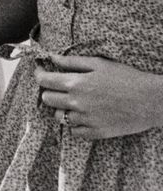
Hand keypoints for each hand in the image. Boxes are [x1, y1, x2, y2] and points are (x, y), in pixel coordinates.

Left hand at [37, 54, 162, 140]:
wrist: (152, 101)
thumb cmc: (127, 78)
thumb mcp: (99, 64)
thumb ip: (72, 62)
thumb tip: (52, 57)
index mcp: (77, 83)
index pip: (44, 80)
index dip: (38, 74)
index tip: (40, 70)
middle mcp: (78, 102)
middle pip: (47, 99)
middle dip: (49, 91)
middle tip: (58, 87)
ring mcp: (87, 119)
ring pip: (58, 117)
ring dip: (61, 108)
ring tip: (71, 102)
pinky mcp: (97, 132)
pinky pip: (74, 131)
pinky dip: (74, 124)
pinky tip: (82, 116)